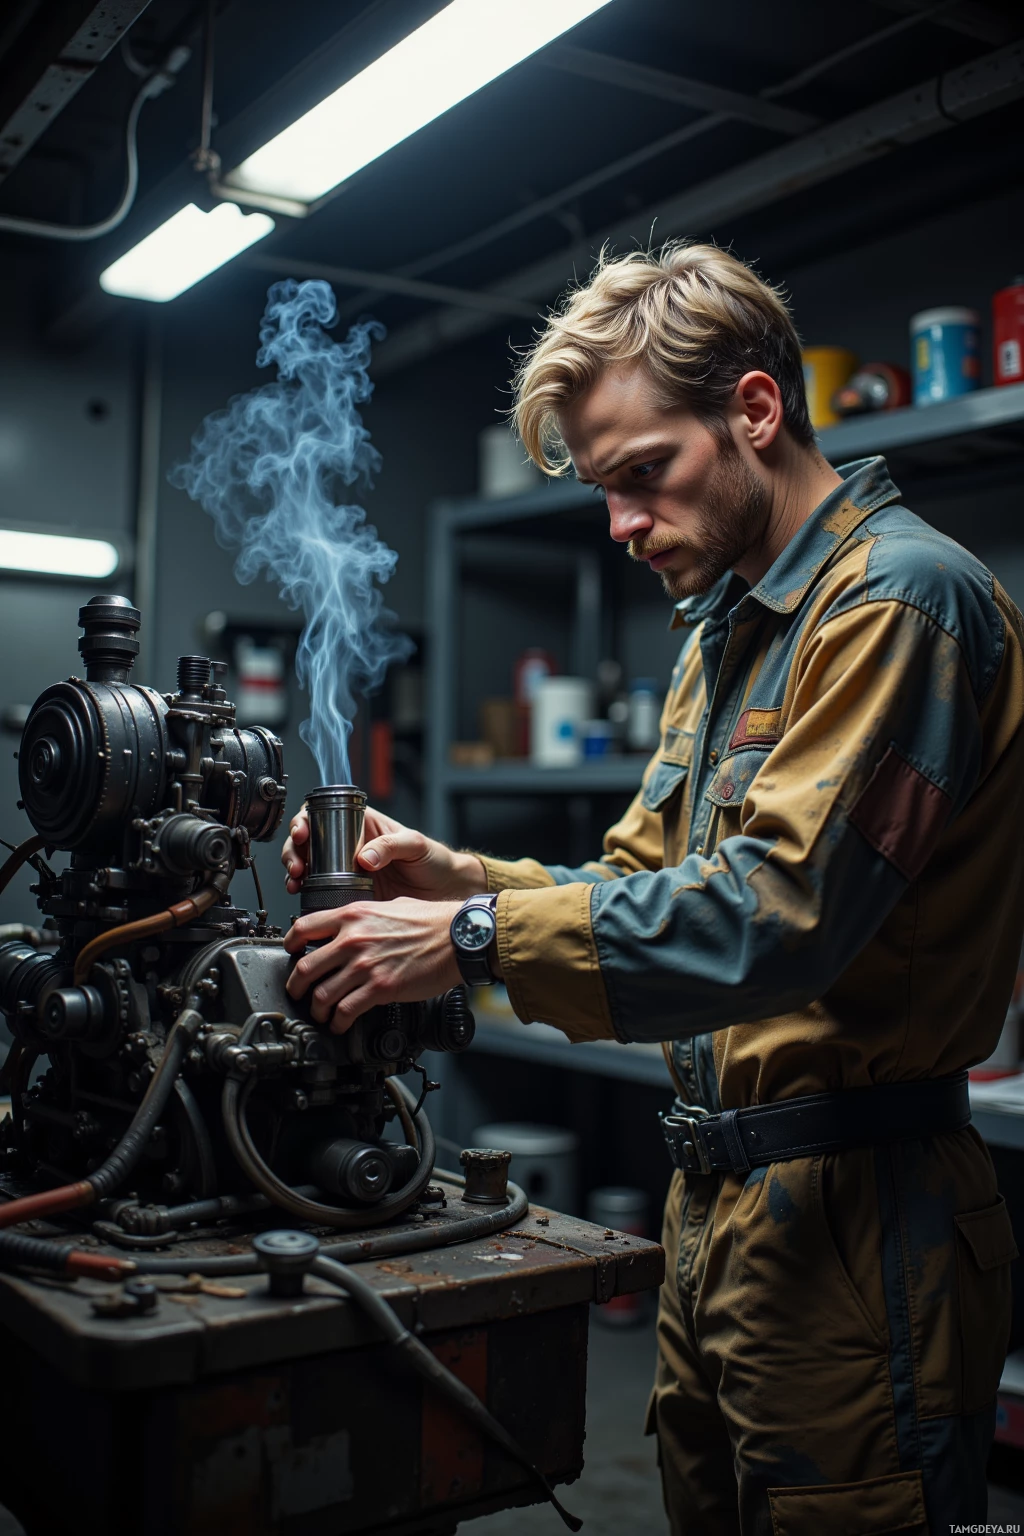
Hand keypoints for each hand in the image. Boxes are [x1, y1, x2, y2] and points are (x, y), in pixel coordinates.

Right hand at [281, 804, 486, 901]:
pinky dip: (306, 891)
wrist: (444, 893)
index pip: (324, 814)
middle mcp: (349, 846)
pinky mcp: (348, 893)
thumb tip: (365, 856)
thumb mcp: (416, 845)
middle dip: (294, 850)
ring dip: (295, 870)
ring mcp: (346, 870)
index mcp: (363, 825)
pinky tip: (302, 895)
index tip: (302, 833)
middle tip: (297, 864)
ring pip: (308, 865)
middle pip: (308, 841)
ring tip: (296, 880)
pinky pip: (319, 890)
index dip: (305, 821)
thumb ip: (392, 846)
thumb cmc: (435, 861)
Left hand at [284, 897, 463, 1031]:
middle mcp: (353, 940)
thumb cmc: (432, 920)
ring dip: (316, 1009)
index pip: (304, 928)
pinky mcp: (380, 988)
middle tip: (296, 993)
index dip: (290, 944)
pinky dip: (338, 1022)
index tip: (291, 953)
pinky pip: (346, 1011)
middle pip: (305, 968)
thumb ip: (365, 916)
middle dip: (295, 987)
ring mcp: (365, 965)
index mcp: (353, 915)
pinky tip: (340, 1024)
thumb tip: (353, 926)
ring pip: (321, 995)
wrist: (457, 937)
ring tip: (319, 1014)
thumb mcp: (391, 905)